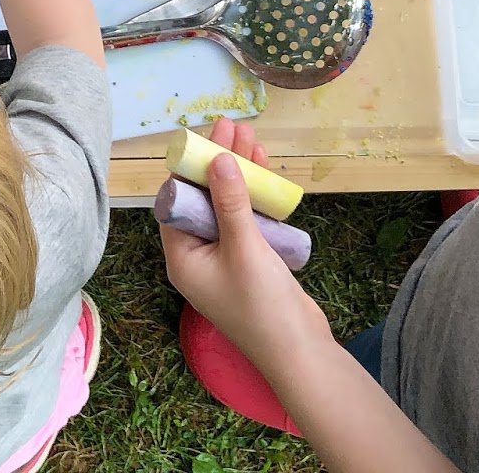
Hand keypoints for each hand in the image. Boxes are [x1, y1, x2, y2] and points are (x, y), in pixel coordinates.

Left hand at [160, 117, 332, 368]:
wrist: (301, 352)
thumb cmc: (262, 304)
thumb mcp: (243, 247)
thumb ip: (230, 201)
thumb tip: (217, 157)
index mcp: (181, 257)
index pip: (176, 201)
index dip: (191, 167)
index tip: (206, 137)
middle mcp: (196, 256)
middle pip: (203, 197)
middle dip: (218, 162)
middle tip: (233, 125)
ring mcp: (223, 258)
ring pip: (227, 204)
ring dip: (239, 172)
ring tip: (252, 136)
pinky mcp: (248, 260)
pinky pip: (245, 218)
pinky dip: (254, 195)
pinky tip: (264, 168)